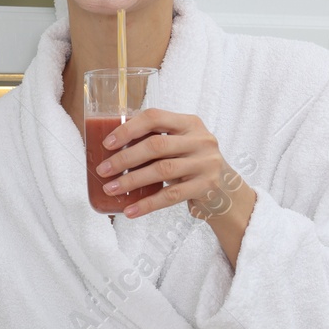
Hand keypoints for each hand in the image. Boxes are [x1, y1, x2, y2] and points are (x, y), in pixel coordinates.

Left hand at [94, 106, 251, 221]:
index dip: (128, 129)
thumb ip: (154, 141)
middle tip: (103, 170)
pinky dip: (147, 204)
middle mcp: (200, 139)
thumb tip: (108, 151)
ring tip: (110, 189)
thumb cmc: (190, 162)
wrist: (225, 189)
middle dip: (125, 158)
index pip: (155, 117)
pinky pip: (171, 196)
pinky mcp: (206, 186)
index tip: (107, 143)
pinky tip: (130, 210)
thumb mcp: (178, 145)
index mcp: (189, 123)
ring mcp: (205, 163)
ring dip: (131, 181)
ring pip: (162, 170)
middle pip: (156, 145)